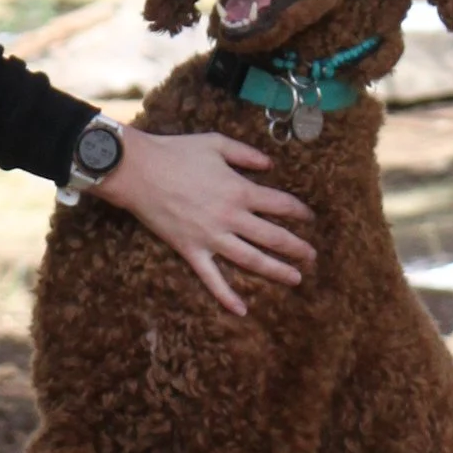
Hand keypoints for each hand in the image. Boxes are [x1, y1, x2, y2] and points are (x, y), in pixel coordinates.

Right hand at [90, 128, 315, 315]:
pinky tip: (241, 310)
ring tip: (295, 279)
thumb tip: (269, 165)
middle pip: (273, 237)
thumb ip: (246, 154)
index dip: (299, 211)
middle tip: (313, 256)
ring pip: (251, 259)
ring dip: (276, 270)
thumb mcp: (216, 143)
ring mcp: (211, 237)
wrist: (138, 170)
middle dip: (297, 247)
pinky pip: (211, 278)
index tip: (310, 218)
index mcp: (240, 190)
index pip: (280, 204)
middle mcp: (231, 217)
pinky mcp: (191, 250)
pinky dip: (226, 295)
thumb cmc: (176, 152)